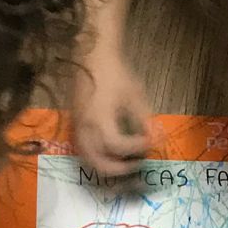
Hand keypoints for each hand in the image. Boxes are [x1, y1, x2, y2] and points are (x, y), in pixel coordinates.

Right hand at [71, 46, 151, 175]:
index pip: (117, 146)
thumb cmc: (116, 74)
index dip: (136, 148)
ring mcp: (78, 129)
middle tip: (138, 164)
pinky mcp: (76, 127)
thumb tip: (152, 140)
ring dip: (108, 168)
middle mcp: (86, 128)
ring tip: (126, 163)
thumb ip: (144, 122)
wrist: (92, 58)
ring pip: (89, 161)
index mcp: (100, 119)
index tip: (150, 142)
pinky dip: (98, 159)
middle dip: (121, 170)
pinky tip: (112, 155)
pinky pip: (84, 152)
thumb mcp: (136, 96)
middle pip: (99, 163)